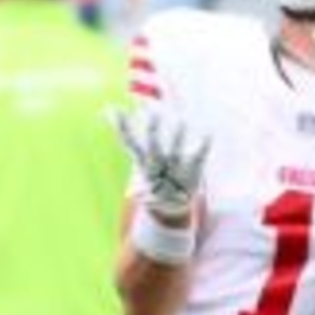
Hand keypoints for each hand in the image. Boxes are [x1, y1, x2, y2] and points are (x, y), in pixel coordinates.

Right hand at [110, 105, 208, 220]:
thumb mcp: (138, 157)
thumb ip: (125, 133)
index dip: (121, 126)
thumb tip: (105, 110)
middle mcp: (157, 164)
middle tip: (153, 112)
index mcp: (142, 160)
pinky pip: (198, 156)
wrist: (172, 205)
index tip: (114, 108)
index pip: (128, 141)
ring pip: (175, 152)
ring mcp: (175, 167)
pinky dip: (204, 145)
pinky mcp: (192, 170)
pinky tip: (209, 132)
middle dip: (152, 130)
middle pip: (152, 146)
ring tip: (182, 120)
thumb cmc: (153, 174)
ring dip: (178, 137)